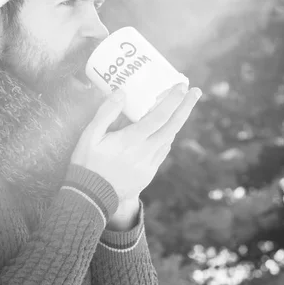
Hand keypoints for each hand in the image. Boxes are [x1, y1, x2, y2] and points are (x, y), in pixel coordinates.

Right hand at [70, 83, 201, 201]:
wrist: (91, 198)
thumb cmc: (87, 163)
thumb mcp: (89, 136)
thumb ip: (106, 113)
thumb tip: (121, 93)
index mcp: (131, 140)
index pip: (158, 116)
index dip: (172, 100)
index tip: (182, 86)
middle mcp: (145, 152)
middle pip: (172, 126)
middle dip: (186, 107)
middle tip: (196, 91)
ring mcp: (149, 164)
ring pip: (169, 139)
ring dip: (178, 121)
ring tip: (182, 106)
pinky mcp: (149, 174)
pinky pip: (162, 151)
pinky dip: (167, 137)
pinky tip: (167, 130)